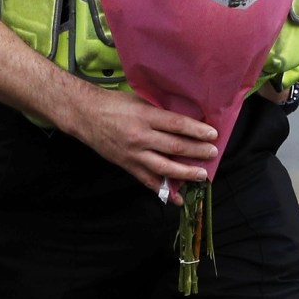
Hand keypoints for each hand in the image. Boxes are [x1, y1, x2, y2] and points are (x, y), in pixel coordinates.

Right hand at [59, 85, 218, 205]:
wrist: (86, 115)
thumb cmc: (114, 103)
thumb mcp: (139, 100)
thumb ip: (159, 110)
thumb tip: (184, 118)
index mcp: (145, 116)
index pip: (177, 124)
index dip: (196, 130)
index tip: (212, 134)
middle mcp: (141, 136)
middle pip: (174, 146)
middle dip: (197, 151)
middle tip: (213, 153)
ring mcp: (134, 154)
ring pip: (164, 168)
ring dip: (186, 173)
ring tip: (202, 175)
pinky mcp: (127, 166)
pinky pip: (148, 181)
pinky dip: (164, 191)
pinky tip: (178, 198)